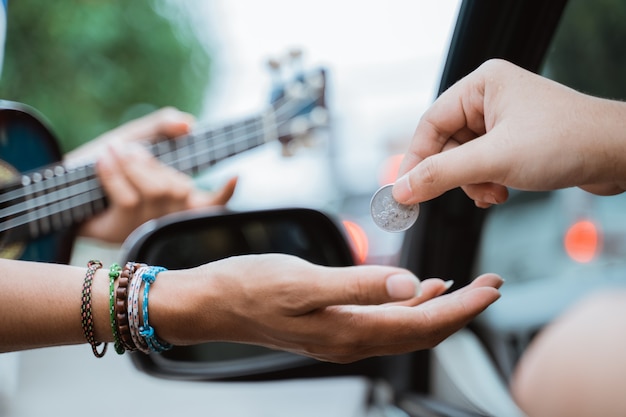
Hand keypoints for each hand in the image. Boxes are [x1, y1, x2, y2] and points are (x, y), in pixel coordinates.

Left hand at [72, 108, 236, 242]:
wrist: (67, 182)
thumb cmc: (111, 159)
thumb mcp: (139, 136)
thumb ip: (162, 125)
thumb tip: (189, 124)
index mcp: (180, 194)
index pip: (212, 203)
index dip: (225, 194)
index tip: (236, 176)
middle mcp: (169, 212)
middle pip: (176, 187)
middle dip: (149, 163)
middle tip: (125, 150)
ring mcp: (148, 222)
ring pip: (153, 191)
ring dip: (127, 165)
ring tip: (108, 153)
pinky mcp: (123, 227)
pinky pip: (127, 198)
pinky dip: (113, 174)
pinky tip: (104, 160)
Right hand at [151, 254, 502, 362]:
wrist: (214, 302)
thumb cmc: (250, 287)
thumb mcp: (303, 281)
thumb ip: (359, 285)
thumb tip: (410, 285)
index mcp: (350, 332)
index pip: (422, 326)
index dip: (462, 309)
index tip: (492, 290)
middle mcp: (351, 340)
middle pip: (421, 332)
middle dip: (461, 310)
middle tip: (493, 286)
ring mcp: (342, 334)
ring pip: (406, 327)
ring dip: (439, 308)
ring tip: (467, 287)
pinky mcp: (332, 323)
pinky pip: (383, 320)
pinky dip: (408, 305)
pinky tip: (417, 289)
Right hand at [392, 59, 625, 207]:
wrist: (620, 154)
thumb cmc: (566, 142)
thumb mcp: (494, 160)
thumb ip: (442, 175)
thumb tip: (402, 190)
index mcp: (481, 85)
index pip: (431, 124)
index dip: (415, 160)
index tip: (403, 192)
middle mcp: (489, 98)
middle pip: (446, 143)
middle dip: (454, 175)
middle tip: (459, 195)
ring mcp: (503, 119)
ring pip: (463, 158)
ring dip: (472, 182)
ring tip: (493, 193)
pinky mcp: (514, 139)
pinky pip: (482, 163)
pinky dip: (485, 182)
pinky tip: (500, 192)